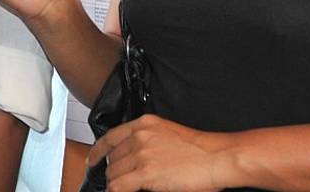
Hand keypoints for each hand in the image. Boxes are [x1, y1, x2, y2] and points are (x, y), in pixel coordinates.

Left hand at [87, 115, 230, 191]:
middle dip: (113, 172)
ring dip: (117, 184)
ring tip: (127, 188)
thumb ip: (148, 140)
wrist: (217, 157)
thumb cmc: (201, 150)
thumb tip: (135, 156)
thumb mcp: (168, 134)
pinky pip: (118, 186)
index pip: (110, 137)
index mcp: (144, 124)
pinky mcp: (146, 173)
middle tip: (120, 181)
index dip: (97, 151)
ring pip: (113, 173)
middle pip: (111, 158)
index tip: (92, 159)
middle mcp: (139, 136)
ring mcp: (141, 154)